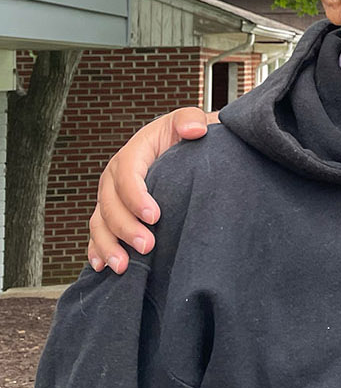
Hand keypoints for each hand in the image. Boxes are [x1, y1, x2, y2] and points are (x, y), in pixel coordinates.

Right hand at [87, 108, 214, 272]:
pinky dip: (97, 250)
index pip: (127, 176)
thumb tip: (195, 130)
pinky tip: (102, 267)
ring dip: (108, 245)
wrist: (180, 149)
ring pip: (100, 223)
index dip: (136, 197)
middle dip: (126, 228)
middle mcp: (115, 178)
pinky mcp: (113, 214)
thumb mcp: (187, 120)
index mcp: (132, 154)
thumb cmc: (184, 136)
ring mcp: (111, 198)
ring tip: (123, 266)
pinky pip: (98, 234)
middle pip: (110, 205)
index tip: (155, 216)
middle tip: (147, 246)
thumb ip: (190, 119)